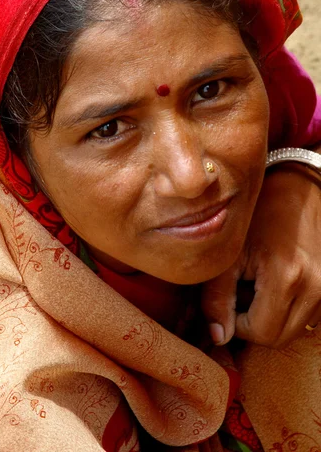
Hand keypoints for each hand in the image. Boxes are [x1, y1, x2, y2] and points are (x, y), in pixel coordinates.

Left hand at [201, 162, 320, 347]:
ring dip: (270, 317)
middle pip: (279, 338)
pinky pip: (307, 317)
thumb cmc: (260, 214)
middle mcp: (315, 288)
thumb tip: (217, 335)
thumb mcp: (231, 253)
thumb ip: (217, 297)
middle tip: (241, 292)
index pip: (259, 333)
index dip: (236, 323)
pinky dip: (287, 309)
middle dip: (253, 324)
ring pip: (293, 330)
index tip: (227, 300)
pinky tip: (275, 283)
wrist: (299, 189)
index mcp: (288, 277)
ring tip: (258, 284)